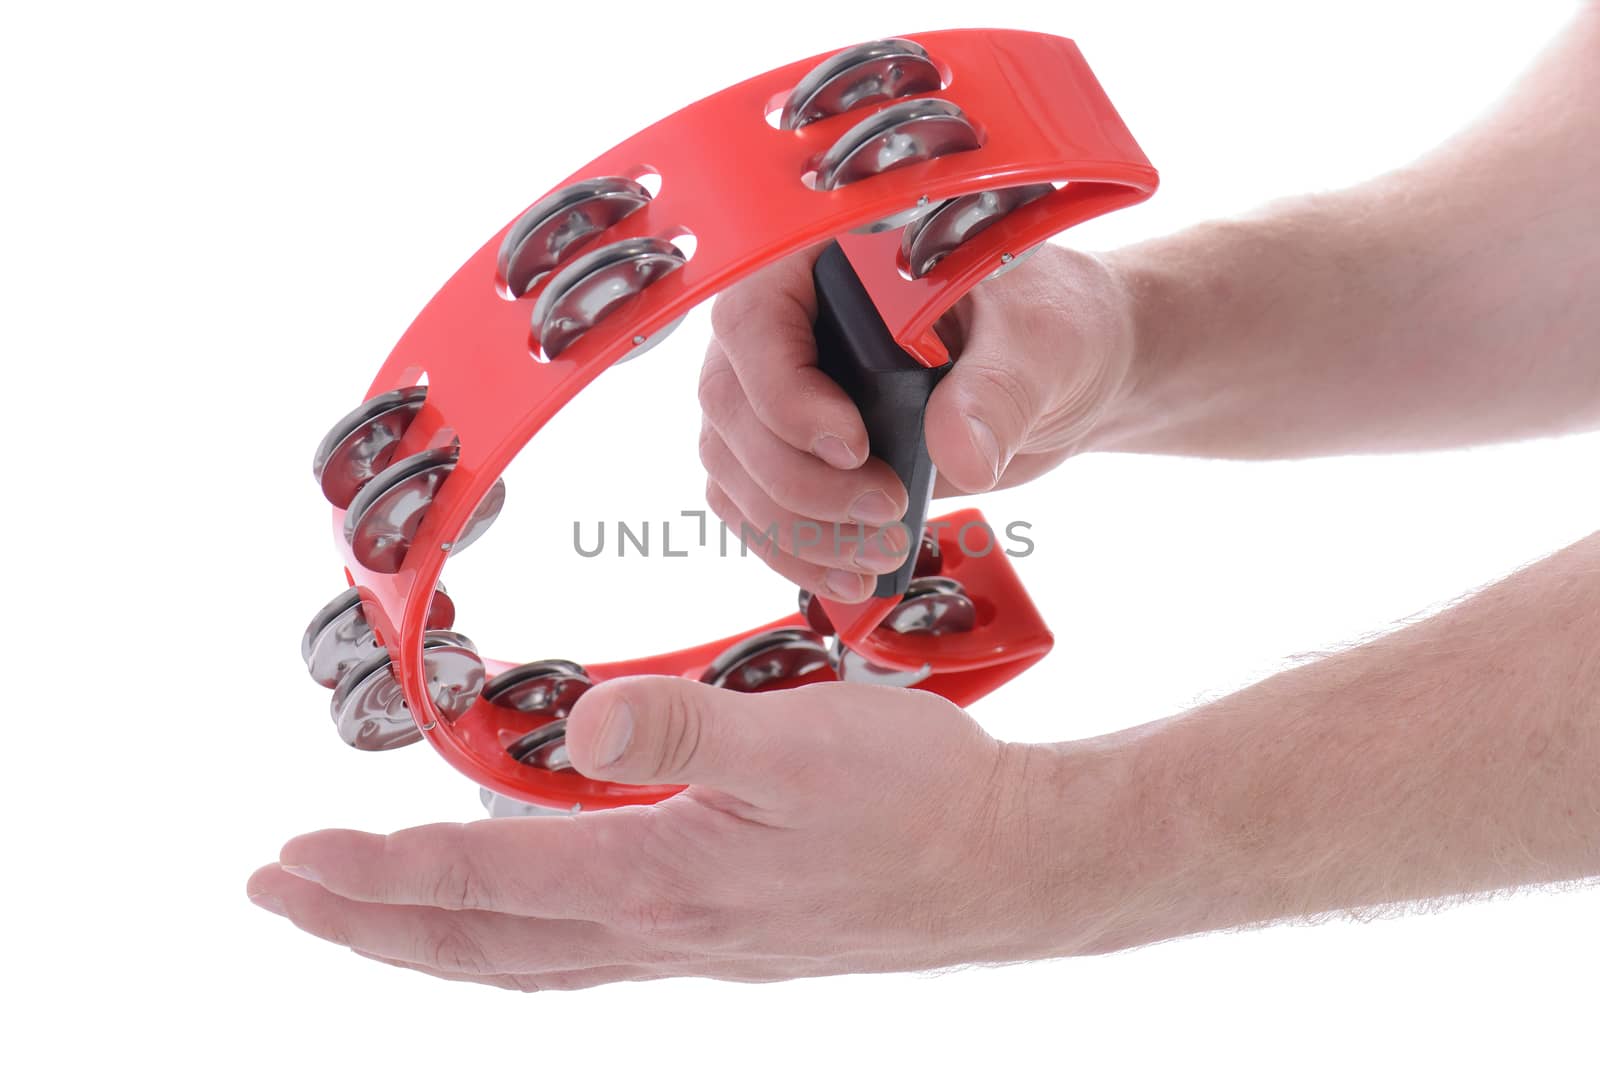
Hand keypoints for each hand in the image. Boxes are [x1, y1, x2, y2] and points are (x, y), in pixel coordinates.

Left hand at [246, 677, 1080, 990]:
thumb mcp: (799, 741)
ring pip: (525, 960)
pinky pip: (584, 958)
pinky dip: (518, 944)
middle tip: (284, 896)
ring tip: (369, 915)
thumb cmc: (915, 799)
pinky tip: (522, 919)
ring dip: (432, 940)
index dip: (376, 875)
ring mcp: (690, 946)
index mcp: (659, 881)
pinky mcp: (723, 938)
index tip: (291, 862)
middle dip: (369, 924)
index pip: (481, 883)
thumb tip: (574, 730)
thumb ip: (679, 731)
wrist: (1008, 867)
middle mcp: (658, 932)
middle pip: (479, 944)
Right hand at [697, 243, 1137, 600]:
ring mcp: (782, 390)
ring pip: (733, 466)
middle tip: (885, 513)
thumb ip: (996, 389)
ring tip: (881, 555)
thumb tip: (958, 451)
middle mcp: (788, 321)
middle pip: (731, 406)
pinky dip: (794, 550)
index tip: (855, 447)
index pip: (754, 322)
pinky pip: (754, 507)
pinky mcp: (796, 452)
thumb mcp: (1038, 340)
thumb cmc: (1050, 324)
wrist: (1065, 374)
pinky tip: (850, 576)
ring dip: (796, 528)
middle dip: (799, 481)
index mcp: (828, 258)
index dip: (787, 394)